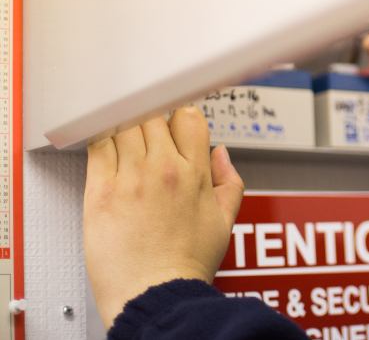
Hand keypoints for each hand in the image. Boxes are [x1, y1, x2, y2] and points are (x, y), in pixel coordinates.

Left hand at [83, 108, 244, 328]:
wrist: (155, 294)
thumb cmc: (186, 264)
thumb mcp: (225, 221)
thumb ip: (229, 181)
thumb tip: (220, 154)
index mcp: (195, 173)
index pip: (187, 117)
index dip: (179, 119)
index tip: (173, 128)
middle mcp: (163, 169)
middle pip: (153, 116)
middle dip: (151, 124)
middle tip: (147, 139)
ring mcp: (130, 179)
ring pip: (124, 126)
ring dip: (125, 130)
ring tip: (125, 145)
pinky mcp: (100, 192)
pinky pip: (97, 149)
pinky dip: (100, 142)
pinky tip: (104, 150)